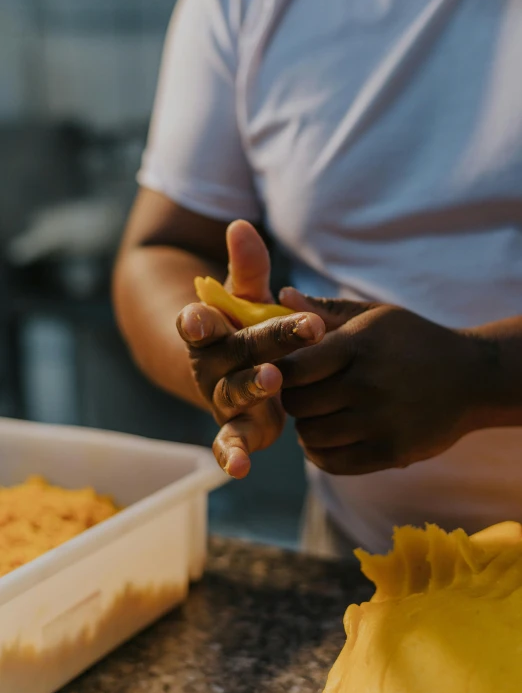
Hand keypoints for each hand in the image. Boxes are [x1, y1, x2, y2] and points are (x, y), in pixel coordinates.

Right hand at [177, 222, 324, 478]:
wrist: (226, 363)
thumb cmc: (240, 322)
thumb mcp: (243, 294)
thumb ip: (246, 266)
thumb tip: (242, 225)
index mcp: (206, 329)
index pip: (197, 322)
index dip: (195, 321)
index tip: (198, 316)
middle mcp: (209, 364)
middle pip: (230, 356)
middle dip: (257, 349)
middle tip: (276, 350)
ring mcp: (222, 396)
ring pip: (233, 395)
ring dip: (250, 391)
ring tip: (272, 383)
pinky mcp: (238, 425)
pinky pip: (231, 441)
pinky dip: (233, 454)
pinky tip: (240, 467)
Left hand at [277, 290, 480, 474]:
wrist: (471, 377)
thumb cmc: (412, 341)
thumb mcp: (373, 316)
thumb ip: (325, 310)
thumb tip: (282, 295)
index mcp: (358, 345)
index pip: (292, 367)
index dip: (281, 371)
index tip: (290, 371)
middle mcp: (367, 384)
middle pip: (297, 404)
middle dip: (293, 400)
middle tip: (304, 394)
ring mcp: (380, 421)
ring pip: (311, 435)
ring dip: (307, 428)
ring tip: (318, 415)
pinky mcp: (391, 452)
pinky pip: (333, 462)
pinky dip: (320, 453)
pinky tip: (327, 438)